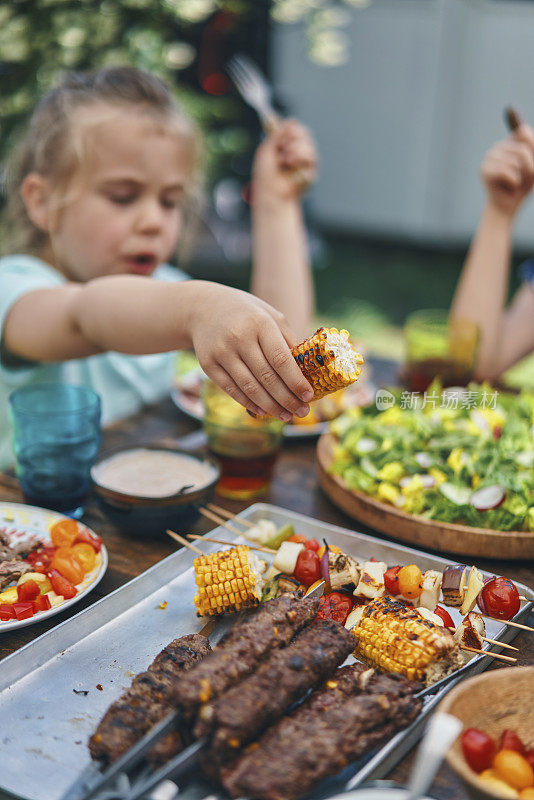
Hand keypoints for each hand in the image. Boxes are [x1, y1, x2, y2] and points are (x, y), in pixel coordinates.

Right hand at [189, 283, 313, 420]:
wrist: (204, 307)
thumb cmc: (247, 314)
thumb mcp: (270, 316)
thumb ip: (289, 340)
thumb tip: (309, 369)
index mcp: (260, 323)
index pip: (280, 358)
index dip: (295, 380)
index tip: (308, 396)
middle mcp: (239, 337)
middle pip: (266, 376)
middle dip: (287, 398)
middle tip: (301, 411)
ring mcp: (221, 352)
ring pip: (249, 387)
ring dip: (270, 406)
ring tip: (286, 416)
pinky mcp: (208, 364)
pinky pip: (231, 389)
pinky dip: (248, 403)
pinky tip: (263, 411)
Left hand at [252, 119, 317, 200]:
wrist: (271, 193)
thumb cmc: (265, 176)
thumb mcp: (267, 149)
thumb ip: (276, 133)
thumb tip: (284, 118)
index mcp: (286, 146)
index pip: (296, 128)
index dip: (290, 129)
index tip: (280, 137)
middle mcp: (298, 153)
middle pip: (305, 133)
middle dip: (292, 139)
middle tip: (282, 149)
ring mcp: (306, 163)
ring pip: (309, 145)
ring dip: (295, 150)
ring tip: (284, 161)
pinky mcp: (312, 173)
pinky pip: (312, 158)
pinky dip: (299, 161)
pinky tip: (291, 167)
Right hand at [481, 124, 533, 216]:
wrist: (507, 207)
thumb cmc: (522, 186)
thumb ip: (532, 146)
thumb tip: (522, 127)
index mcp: (510, 142)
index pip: (524, 132)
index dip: (533, 151)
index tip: (531, 164)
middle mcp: (498, 146)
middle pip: (523, 150)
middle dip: (529, 168)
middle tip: (523, 179)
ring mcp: (489, 157)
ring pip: (516, 162)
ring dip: (522, 177)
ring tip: (515, 183)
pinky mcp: (484, 170)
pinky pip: (508, 172)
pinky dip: (514, 183)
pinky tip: (508, 187)